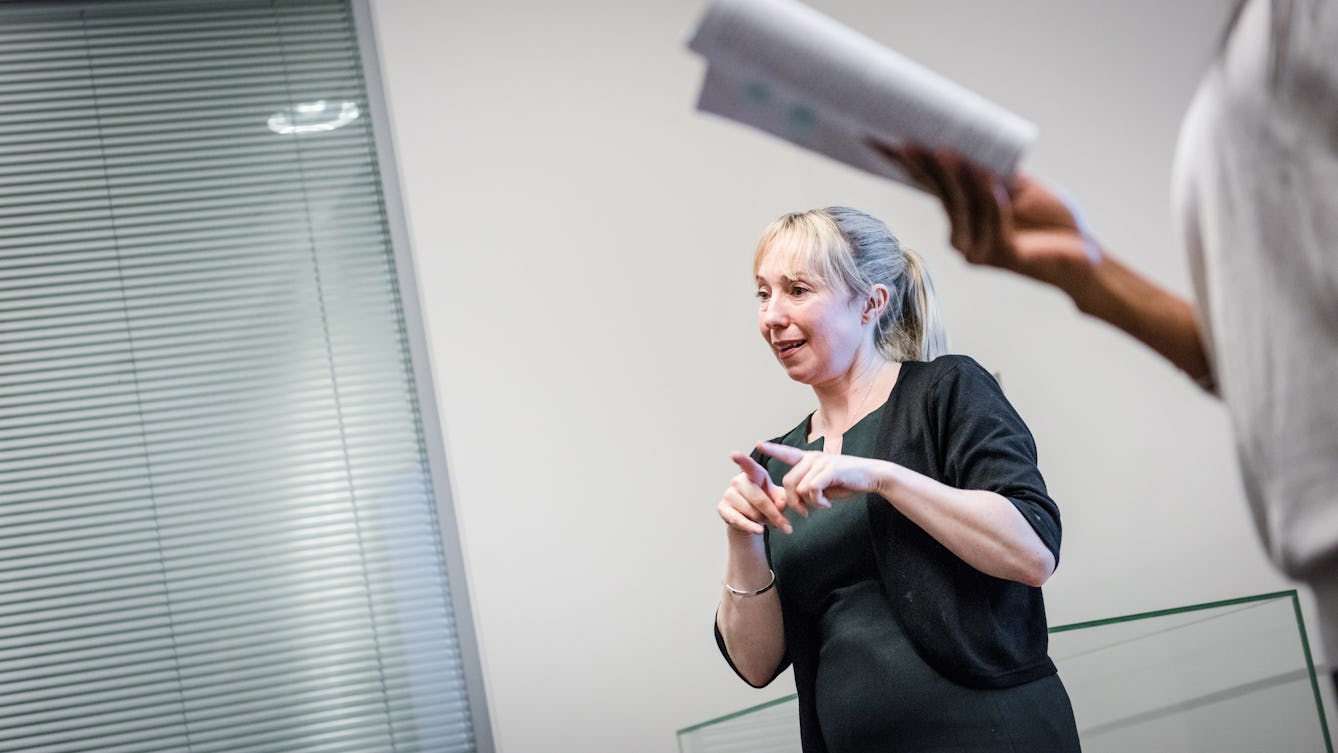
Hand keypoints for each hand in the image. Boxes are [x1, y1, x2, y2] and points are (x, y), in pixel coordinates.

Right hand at [718, 451, 793, 535]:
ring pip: (751, 512)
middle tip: (786, 526)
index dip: (741, 460)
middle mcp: (738, 481)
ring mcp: (729, 494)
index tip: (734, 454)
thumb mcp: (779, 498)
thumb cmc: (767, 502)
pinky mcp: (722, 508)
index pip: (748, 466)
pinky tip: (759, 530)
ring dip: (764, 521)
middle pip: (758, 499)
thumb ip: (782, 499)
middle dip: (774, 514)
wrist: (752, 518)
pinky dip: (750, 527)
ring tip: (769, 522)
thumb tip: (780, 504)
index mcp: (753, 473)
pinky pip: (738, 519)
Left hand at [756, 441, 885, 511]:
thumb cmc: (847, 482)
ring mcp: (821, 462)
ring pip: (800, 488)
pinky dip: (819, 503)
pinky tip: (828, 504)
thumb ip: (807, 489)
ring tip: (822, 505)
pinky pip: (812, 490)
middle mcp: (812, 457)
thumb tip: (793, 502)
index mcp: (809, 459)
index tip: (759, 444)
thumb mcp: (823, 486)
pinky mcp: (830, 469)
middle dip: (793, 502)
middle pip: (788, 482)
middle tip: (805, 513)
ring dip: (809, 503)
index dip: (773, 449)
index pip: (787, 453)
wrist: (872, 476)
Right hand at [872, 143, 1098, 284]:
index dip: (909, 166)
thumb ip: (989, 172)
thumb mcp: (1016, 184)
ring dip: (958, 178)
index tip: (884, 143)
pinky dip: (993, 197)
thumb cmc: (1049, 216)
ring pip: (964, 206)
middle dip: (926, 168)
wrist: (1082, 249)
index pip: (931, 186)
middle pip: (941, 195)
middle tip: (911, 144)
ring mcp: (979, 249)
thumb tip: (962, 144)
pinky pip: (993, 218)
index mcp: (963, 216)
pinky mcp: (1002, 255)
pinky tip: (990, 178)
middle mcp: (963, 236)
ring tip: (950, 153)